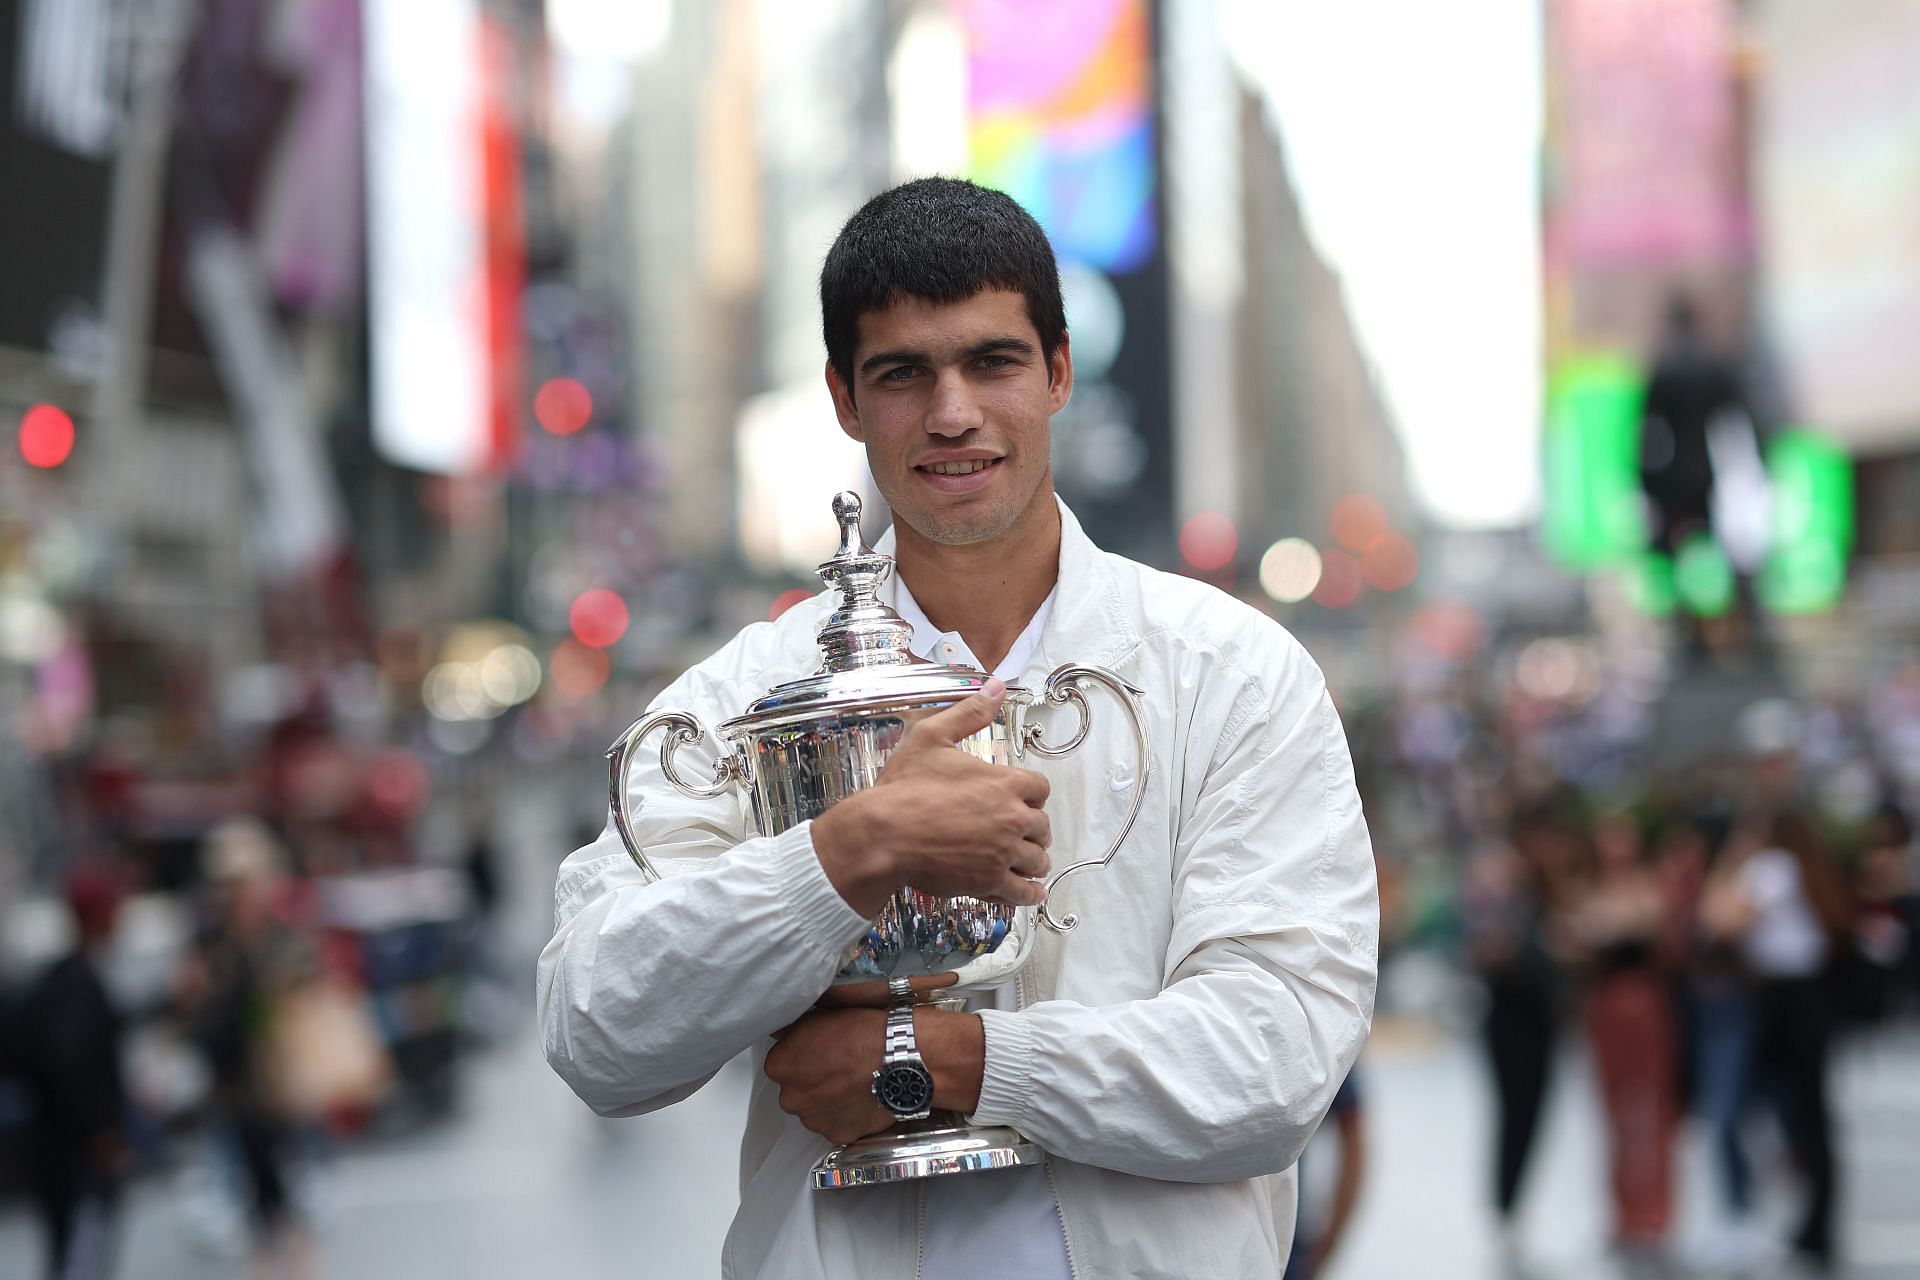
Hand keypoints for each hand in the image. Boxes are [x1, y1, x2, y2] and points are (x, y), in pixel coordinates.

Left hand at [765, 1006, 985, 1143]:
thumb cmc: (862, 1032)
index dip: (803, 1057)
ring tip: (856, 1085)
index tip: (821, 1052)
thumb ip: (795, 1030)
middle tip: (841, 1069)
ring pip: (817, 1111)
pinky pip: (839, 1126)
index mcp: (780, 1066)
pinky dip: (848, 1116)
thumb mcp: (822, 1016)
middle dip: (814, 1082)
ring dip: (830, 1101)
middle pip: (798, 1091)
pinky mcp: (839, 1136)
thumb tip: (783, 1033)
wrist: (899, 1058)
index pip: (782, 1064)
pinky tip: (864, 1099)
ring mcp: (814, 1121)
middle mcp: (791, 1098)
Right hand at [813, 678, 1051, 915]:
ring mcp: (1003, 852)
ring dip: (1032, 861)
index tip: (1020, 800)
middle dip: (1032, 829)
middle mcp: (1012, 817)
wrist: (882, 835)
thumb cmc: (903, 789)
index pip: (1040, 788)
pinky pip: (1024, 892)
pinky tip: (1029, 892)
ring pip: (1036, 860)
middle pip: (1041, 825)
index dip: (1029, 794)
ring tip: (1024, 863)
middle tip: (1020, 833)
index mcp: (1004, 782)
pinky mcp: (990, 882)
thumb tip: (995, 687)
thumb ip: (969, 712)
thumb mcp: (932, 737)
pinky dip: (1029, 892)